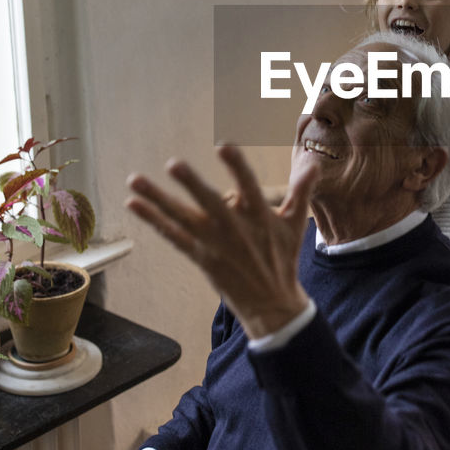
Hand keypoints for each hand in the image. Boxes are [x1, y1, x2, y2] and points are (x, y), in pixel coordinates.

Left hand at [126, 144, 316, 338]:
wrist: (271, 304)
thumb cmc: (283, 259)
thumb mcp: (295, 224)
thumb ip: (301, 191)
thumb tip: (314, 164)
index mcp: (259, 216)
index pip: (248, 185)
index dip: (236, 166)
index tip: (224, 145)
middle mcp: (233, 228)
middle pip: (209, 202)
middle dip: (191, 184)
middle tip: (173, 164)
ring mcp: (213, 244)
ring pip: (181, 217)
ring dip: (157, 198)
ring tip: (135, 180)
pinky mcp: (200, 256)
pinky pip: (172, 236)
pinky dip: (153, 220)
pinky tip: (135, 204)